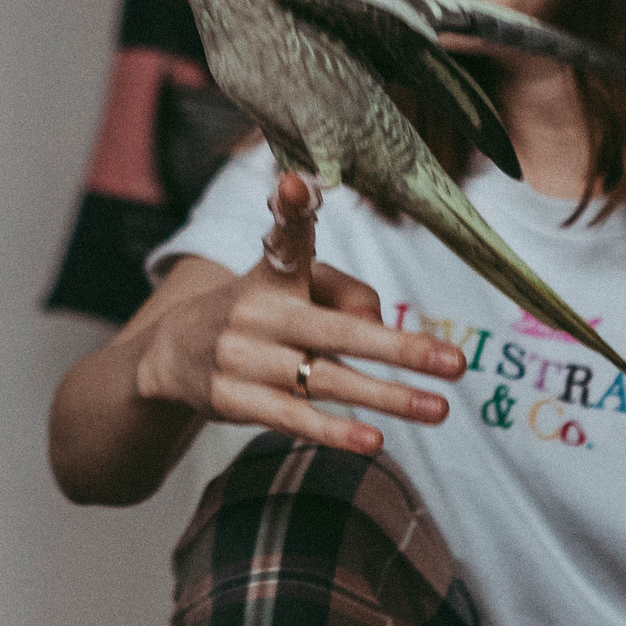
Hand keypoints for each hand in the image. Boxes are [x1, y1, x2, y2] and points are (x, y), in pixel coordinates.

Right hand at [133, 172, 463, 452]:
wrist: (171, 353)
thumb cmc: (259, 313)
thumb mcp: (294, 288)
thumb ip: (345, 293)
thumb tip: (382, 326)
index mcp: (273, 272)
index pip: (284, 236)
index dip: (289, 208)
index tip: (293, 183)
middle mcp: (256, 311)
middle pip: (334, 330)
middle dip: (398, 349)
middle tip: (454, 362)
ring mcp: (241, 357)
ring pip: (324, 380)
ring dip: (385, 398)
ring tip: (437, 409)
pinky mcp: (231, 399)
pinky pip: (292, 418)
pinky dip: (334, 431)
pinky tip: (373, 442)